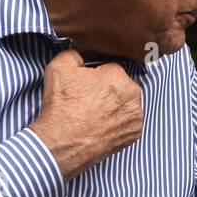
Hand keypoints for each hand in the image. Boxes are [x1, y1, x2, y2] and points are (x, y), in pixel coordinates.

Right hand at [29, 49, 142, 179]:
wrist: (62, 143)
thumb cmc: (62, 107)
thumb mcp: (60, 67)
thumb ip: (75, 53)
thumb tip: (83, 53)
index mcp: (118, 75)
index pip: (110, 68)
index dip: (96, 75)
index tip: (86, 86)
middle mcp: (133, 94)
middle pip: (122, 85)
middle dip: (109, 90)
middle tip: (90, 101)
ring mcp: (136, 116)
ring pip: (127, 103)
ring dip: (116, 106)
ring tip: (96, 114)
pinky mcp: (135, 134)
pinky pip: (129, 122)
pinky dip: (119, 123)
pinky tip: (103, 125)